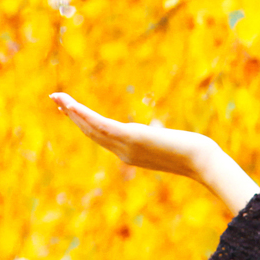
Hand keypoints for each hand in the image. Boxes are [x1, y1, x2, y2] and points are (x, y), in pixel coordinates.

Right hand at [50, 92, 216, 179]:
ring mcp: (125, 147)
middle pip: (91, 132)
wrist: (202, 162)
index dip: (84, 124)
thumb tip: (155, 127)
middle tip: (56, 100)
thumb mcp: (168, 141)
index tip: (72, 111)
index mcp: (130, 153)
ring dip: (72, 112)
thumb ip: (155, 134)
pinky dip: (83, 113)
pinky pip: (100, 124)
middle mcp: (123, 153)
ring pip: (91, 128)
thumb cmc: (193, 153)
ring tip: (57, 97)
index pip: (101, 138)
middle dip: (72, 116)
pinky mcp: (131, 137)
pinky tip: (71, 103)